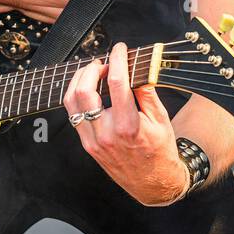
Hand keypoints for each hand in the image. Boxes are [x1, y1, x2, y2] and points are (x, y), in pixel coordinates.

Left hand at [62, 42, 189, 206]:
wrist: (153, 184)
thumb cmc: (160, 151)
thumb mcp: (162, 120)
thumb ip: (148, 92)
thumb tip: (139, 67)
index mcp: (128, 127)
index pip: (116, 83)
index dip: (117, 59)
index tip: (120, 49)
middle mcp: (107, 134)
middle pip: (84, 90)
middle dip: (91, 68)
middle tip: (104, 61)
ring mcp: (93, 141)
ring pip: (71, 102)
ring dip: (79, 80)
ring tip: (93, 72)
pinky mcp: (88, 145)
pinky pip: (73, 115)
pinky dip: (77, 96)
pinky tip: (88, 88)